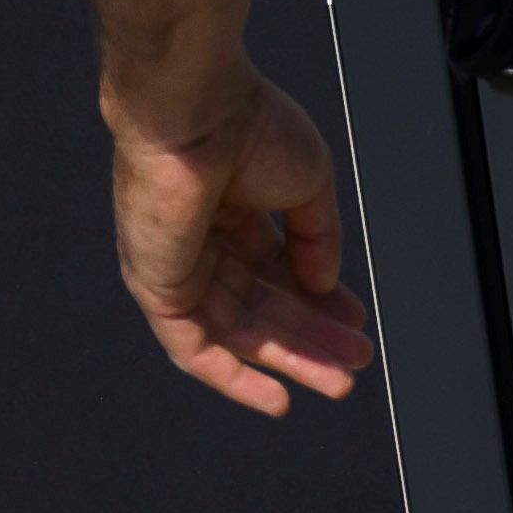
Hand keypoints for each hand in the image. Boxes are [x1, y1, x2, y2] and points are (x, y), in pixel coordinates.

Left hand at [110, 73, 374, 414]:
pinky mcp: (158, 291)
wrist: (195, 114)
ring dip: (290, 359)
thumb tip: (325, 286)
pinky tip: (277, 398)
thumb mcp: (308, 184)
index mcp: (235, 210)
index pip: (280, 270)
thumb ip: (316, 239)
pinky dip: (234, 378)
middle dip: (313, 337)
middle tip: (353, 362)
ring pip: (239, 332)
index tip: (354, 321)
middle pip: (264, 307)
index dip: (321, 300)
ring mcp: (179, 270)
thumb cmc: (247, 126)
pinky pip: (195, 349)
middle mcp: (203, 245)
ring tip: (338, 379)